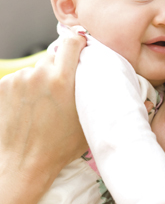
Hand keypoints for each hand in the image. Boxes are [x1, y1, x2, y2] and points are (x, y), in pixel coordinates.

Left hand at [0, 32, 87, 180]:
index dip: (78, 41)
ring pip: (36, 68)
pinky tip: (30, 106)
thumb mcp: (88, 119)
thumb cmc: (60, 146)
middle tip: (63, 87)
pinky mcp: (3, 86)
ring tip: (45, 103)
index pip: (71, 41)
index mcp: (63, 80)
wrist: (24, 162)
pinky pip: (21, 78)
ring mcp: (19, 79)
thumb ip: (94, 94)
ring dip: (42, 78)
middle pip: (54, 56)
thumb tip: (115, 83)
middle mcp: (39, 74)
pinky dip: (26, 88)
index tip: (81, 45)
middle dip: (60, 67)